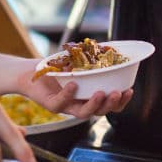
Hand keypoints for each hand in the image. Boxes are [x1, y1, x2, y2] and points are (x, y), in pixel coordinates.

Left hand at [18, 67, 133, 118]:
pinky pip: (61, 103)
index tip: (130, 90)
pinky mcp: (51, 104)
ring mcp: (65, 107)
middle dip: (111, 104)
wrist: (31, 72)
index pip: (109, 106)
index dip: (121, 102)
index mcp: (89, 98)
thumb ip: (95, 60)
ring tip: (101, 92)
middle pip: (99, 112)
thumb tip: (114, 47)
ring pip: (83, 113)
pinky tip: (74, 84)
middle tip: (117, 93)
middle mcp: (79, 105)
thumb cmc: (57, 67)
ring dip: (94, 104)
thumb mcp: (79, 62)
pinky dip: (69, 94)